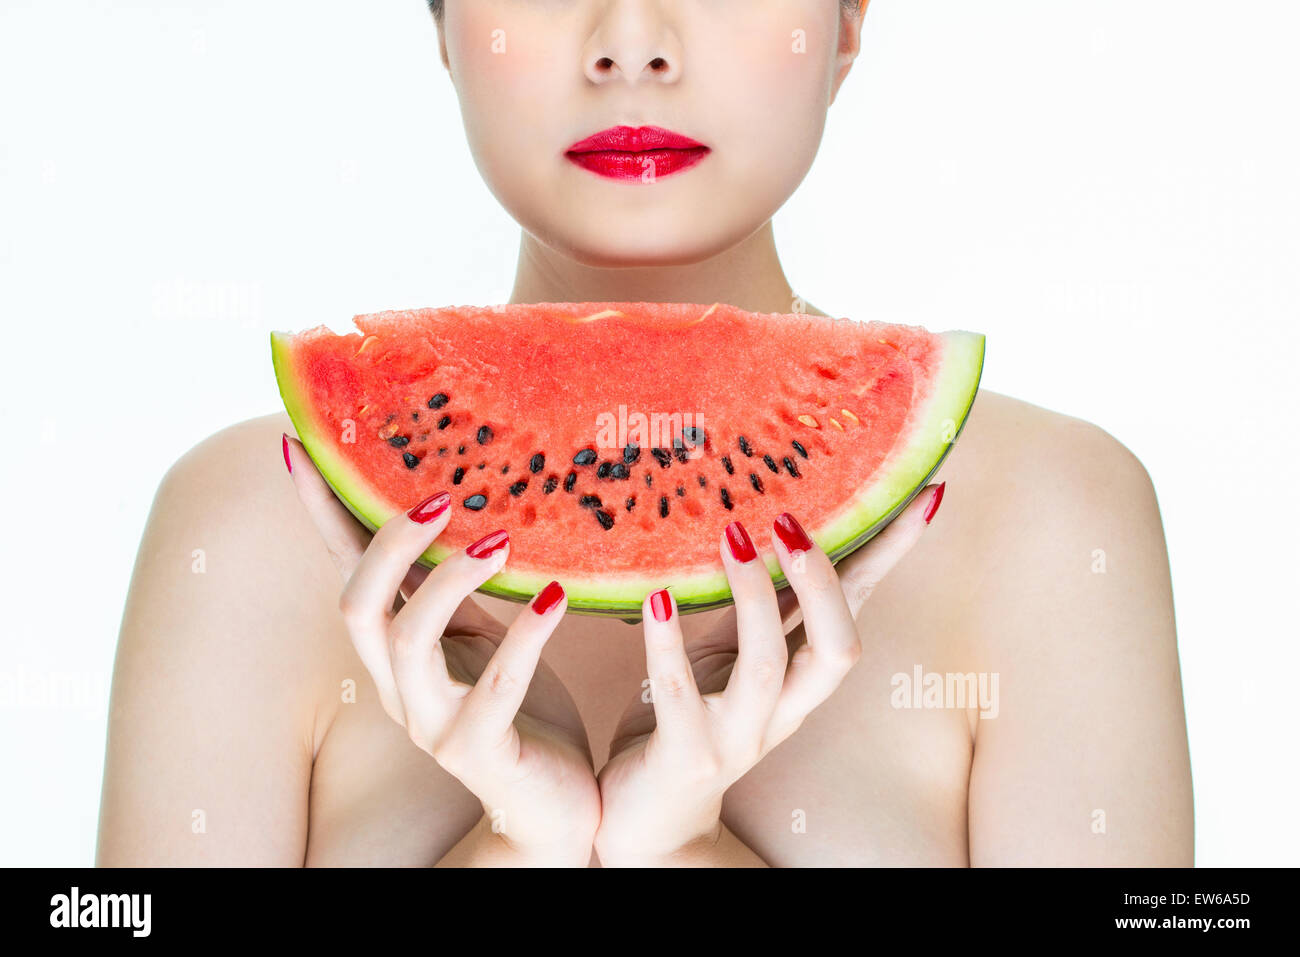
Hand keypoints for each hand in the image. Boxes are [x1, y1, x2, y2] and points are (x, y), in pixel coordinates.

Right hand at [283, 434, 599, 865]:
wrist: (555, 807)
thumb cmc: (521, 714)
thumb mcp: (483, 639)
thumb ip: (456, 589)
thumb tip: (448, 506)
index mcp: (396, 652)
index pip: (346, 570)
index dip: (321, 512)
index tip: (300, 442)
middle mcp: (398, 687)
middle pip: (358, 604)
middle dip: (389, 541)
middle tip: (443, 493)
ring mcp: (431, 723)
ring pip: (408, 642)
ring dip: (449, 580)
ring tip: (500, 537)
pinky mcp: (479, 753)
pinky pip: (494, 688)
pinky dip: (526, 636)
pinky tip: (558, 597)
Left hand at [595, 484, 944, 865]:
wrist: (647, 822)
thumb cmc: (686, 725)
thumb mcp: (725, 659)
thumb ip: (754, 610)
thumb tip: (772, 530)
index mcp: (798, 681)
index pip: (857, 609)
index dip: (889, 558)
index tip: (921, 496)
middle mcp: (781, 711)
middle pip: (837, 649)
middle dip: (825, 584)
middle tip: (792, 521)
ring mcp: (737, 736)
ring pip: (766, 665)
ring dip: (752, 595)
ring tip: (734, 537)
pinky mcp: (685, 755)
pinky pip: (680, 695)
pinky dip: (668, 644)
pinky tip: (657, 597)